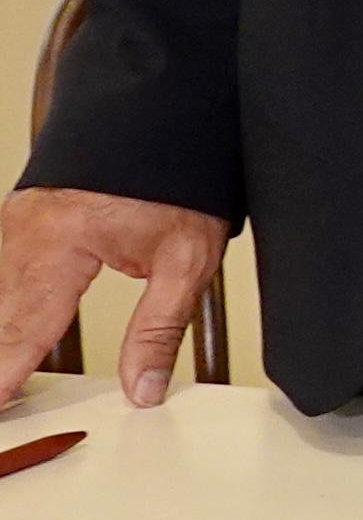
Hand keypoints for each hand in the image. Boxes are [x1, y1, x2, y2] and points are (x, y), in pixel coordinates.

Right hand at [0, 186, 229, 406]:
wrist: (170, 116)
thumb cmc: (181, 177)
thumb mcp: (187, 258)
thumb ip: (159, 328)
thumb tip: (143, 386)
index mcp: (60, 243)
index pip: (24, 328)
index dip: (4, 375)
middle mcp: (24, 232)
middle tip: (2, 404)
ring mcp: (15, 221)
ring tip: (4, 381)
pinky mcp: (19, 218)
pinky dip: (3, 307)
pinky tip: (6, 336)